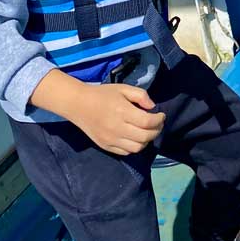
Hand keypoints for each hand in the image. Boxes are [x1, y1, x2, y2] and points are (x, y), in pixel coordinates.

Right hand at [31, 70, 164, 154]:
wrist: (78, 104)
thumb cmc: (102, 94)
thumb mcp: (123, 88)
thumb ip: (141, 95)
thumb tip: (153, 107)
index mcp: (122, 111)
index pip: (148, 122)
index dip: (159, 120)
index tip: (161, 115)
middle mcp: (117, 128)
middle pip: (145, 137)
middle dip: (157, 130)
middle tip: (157, 124)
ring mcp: (111, 140)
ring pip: (137, 148)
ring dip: (146, 140)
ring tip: (146, 131)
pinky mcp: (106, 146)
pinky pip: (126, 152)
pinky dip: (134, 146)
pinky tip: (135, 137)